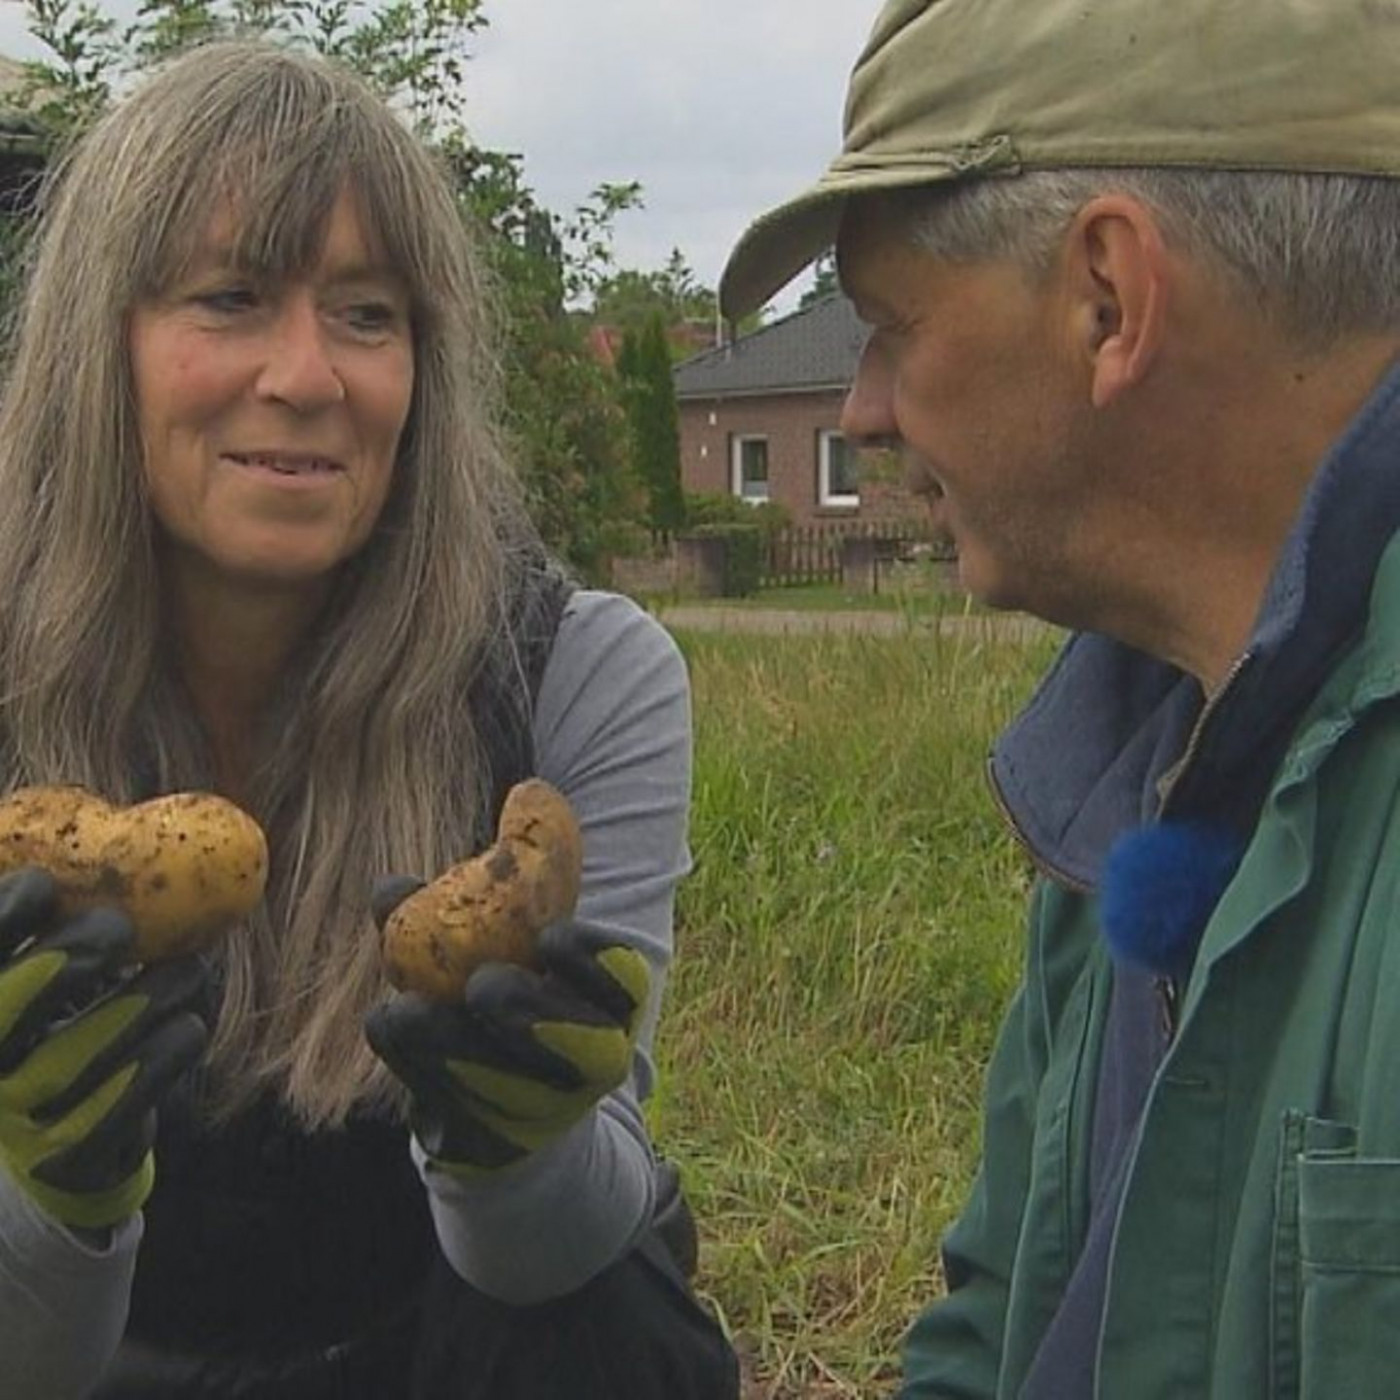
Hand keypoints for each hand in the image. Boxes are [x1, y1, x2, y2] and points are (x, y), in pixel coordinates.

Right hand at [0, 868, 209, 1229]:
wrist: (53, 1154)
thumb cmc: (47, 1040)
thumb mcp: (33, 984)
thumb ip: (42, 935)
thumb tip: (74, 846)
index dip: (1, 919)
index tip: (45, 882)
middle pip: (5, 1006)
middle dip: (67, 955)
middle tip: (120, 927)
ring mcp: (22, 1118)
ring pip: (84, 1045)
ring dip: (148, 995)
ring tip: (190, 968)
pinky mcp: (74, 1153)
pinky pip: (130, 1092)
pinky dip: (168, 1048)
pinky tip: (188, 1023)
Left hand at [365, 877, 649, 1177]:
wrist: (505, 1092)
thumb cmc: (506, 984)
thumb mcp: (500, 944)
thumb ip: (459, 909)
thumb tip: (392, 892)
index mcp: (614, 1003)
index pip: (626, 981)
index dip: (594, 961)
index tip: (549, 937)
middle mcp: (596, 1063)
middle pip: (587, 1050)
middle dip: (532, 1018)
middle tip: (482, 984)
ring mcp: (547, 1111)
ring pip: (512, 1088)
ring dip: (452, 1046)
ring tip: (404, 1009)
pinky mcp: (491, 1144)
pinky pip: (455, 1109)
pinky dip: (416, 1064)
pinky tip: (390, 1022)